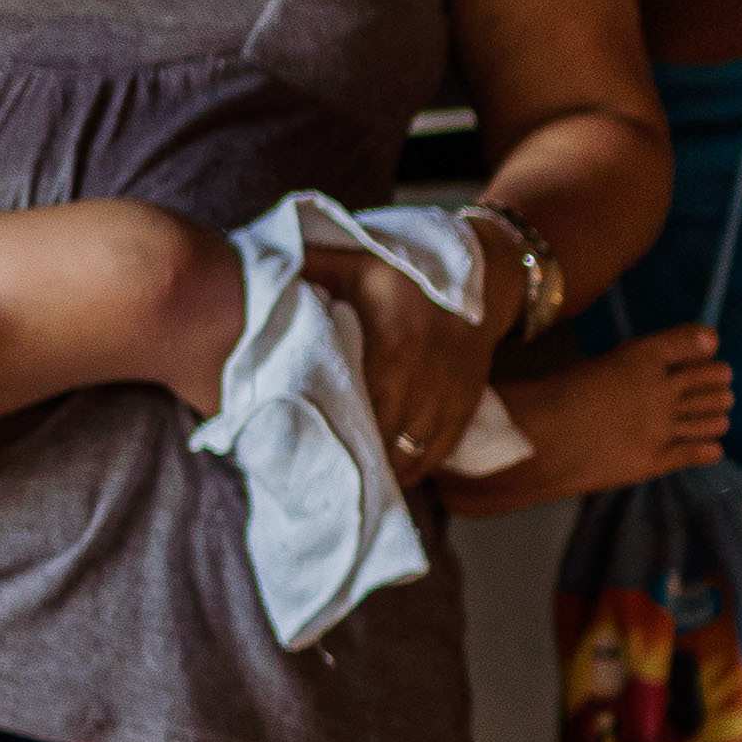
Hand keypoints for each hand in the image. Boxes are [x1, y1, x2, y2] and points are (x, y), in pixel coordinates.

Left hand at [312, 228, 500, 472]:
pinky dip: (413, 469)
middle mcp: (421, 378)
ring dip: (382, 471)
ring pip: (411, 454)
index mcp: (391, 345)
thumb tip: (259, 274)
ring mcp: (446, 397)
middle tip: (319, 474)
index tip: (303, 442)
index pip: (357, 402)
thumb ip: (309, 266)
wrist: (483, 276)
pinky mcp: (464, 407)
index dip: (331, 428)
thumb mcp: (356, 258)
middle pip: (382, 437)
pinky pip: (438, 453)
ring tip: (353, 482)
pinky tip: (391, 477)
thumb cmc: (406, 270)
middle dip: (352, 458)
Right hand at [446, 322, 731, 507]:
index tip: (712, 344)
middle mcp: (661, 389)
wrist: (540, 439)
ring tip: (722, 414)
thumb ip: (623, 367)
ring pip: (710, 417)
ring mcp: (663, 426)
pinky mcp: (657, 459)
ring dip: (718, 413)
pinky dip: (709, 448)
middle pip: (707, 380)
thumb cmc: (551, 396)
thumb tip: (644, 371)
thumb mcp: (589, 366)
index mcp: (641, 357)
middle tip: (723, 384)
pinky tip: (714, 448)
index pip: (687, 342)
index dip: (704, 342)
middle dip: (718, 381)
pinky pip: (696, 452)